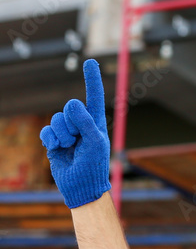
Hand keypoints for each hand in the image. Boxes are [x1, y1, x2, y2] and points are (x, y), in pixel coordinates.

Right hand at [39, 58, 110, 208]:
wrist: (81, 187)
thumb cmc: (94, 166)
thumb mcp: (95, 143)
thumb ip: (86, 122)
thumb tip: (73, 103)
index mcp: (96, 123)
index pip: (94, 97)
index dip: (92, 80)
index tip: (90, 61)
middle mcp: (81, 125)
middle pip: (69, 108)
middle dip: (72, 124)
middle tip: (79, 140)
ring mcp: (67, 132)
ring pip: (56, 119)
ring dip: (62, 134)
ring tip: (70, 147)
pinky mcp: (54, 141)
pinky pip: (46, 130)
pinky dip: (50, 139)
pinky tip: (57, 149)